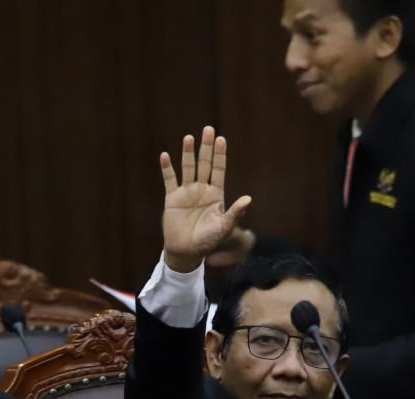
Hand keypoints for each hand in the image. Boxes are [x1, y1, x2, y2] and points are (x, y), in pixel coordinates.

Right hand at [159, 126, 251, 272]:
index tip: (221, 139)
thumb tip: (248, 199)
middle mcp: (201, 190)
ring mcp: (186, 193)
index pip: (219, 170)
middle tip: (208, 129)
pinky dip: (167, 168)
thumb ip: (235, 213)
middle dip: (206, 148)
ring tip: (189, 138)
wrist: (186, 252)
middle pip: (204, 164)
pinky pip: (169, 180)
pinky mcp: (172, 199)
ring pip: (188, 168)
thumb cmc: (208, 241)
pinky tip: (165, 156)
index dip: (220, 155)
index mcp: (216, 194)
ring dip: (188, 153)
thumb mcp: (224, 227)